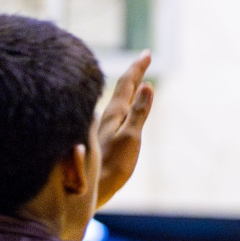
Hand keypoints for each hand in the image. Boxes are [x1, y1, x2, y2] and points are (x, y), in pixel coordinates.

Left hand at [97, 52, 154, 205]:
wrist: (91, 187)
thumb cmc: (112, 165)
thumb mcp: (130, 137)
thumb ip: (138, 112)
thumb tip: (148, 86)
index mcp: (115, 112)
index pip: (128, 83)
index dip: (138, 67)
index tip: (147, 53)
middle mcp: (107, 116)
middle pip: (121, 88)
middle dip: (134, 73)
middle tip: (143, 60)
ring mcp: (103, 127)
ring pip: (116, 100)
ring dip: (128, 89)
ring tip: (135, 82)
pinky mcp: (102, 138)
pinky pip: (115, 112)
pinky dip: (124, 104)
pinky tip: (121, 111)